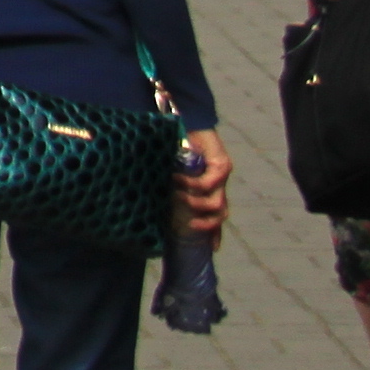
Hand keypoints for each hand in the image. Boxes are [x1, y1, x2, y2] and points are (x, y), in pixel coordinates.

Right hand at [178, 129, 231, 245]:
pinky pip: (208, 184)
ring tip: (176, 195)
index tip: (211, 249)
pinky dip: (191, 184)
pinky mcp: (222, 166)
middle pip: (221, 214)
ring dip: (195, 204)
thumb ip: (169, 183)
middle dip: (206, 224)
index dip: (214, 233)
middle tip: (187, 224)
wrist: (190, 119)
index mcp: (211, 189)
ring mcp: (223, 176)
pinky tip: (177, 179)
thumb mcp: (173, 170)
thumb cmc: (177, 143)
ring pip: (216, 204)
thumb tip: (146, 197)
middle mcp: (219, 185)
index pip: (216, 216)